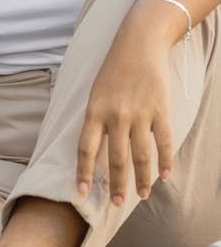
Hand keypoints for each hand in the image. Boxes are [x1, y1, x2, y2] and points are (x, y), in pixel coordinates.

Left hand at [76, 35, 172, 205]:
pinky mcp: (160, 109)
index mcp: (95, 110)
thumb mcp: (96, 92)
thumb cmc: (113, 69)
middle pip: (115, 158)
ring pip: (141, 155)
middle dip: (116, 184)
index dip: (83, 172)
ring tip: (142, 195)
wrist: (138, 43)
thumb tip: (94, 152)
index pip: (85, 148)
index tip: (81, 193)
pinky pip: (163, 142)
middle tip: (116, 203)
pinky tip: (164, 176)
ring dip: (142, 179)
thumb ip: (96, 120)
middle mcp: (116, 114)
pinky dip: (165, 161)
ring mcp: (140, 112)